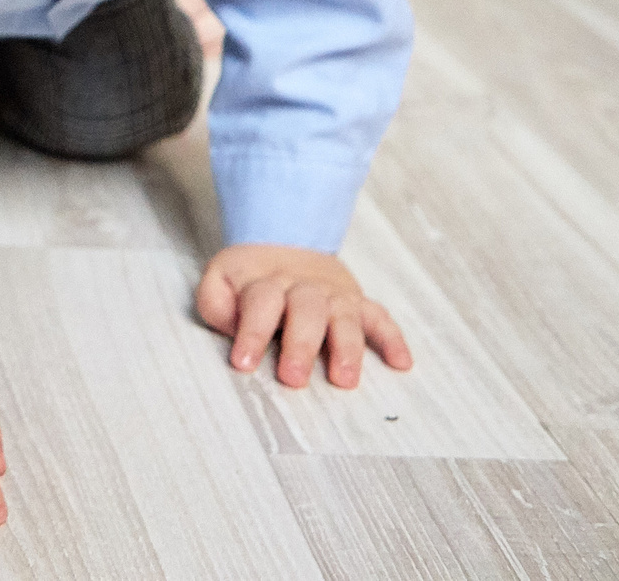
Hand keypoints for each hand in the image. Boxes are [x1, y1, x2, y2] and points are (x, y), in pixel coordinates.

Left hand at [195, 243, 412, 387]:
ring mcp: (334, 295)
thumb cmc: (250, 275)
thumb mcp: (220, 279)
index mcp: (267, 282)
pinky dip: (392, 338)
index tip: (243, 364)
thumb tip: (231, 325)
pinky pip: (380, 317)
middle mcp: (304, 288)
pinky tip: (402, 363)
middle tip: (293, 379)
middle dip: (301, 346)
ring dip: (347, 348)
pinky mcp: (357, 302)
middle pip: (306, 312)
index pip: (260, 305)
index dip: (251, 334)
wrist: (284, 238)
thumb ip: (216, 302)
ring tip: (345, 379)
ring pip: (345, 318)